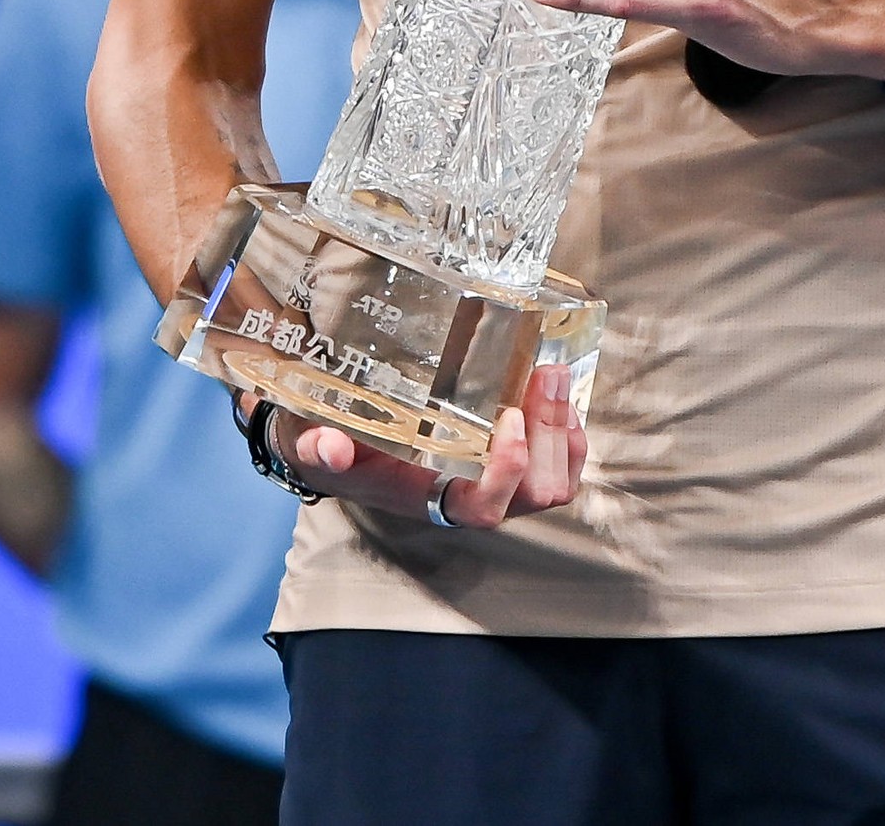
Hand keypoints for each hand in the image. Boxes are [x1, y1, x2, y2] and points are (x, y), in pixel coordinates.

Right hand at [266, 363, 583, 525]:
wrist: (339, 443)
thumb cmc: (334, 444)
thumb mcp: (314, 443)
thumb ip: (318, 447)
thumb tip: (327, 447)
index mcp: (429, 498)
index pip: (483, 509)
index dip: (506, 473)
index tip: (508, 419)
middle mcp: (469, 498)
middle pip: (534, 492)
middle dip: (548, 435)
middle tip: (544, 375)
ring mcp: (496, 485)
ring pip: (555, 481)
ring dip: (563, 430)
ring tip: (554, 375)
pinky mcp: (510, 464)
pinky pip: (559, 467)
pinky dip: (570, 435)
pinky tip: (560, 395)